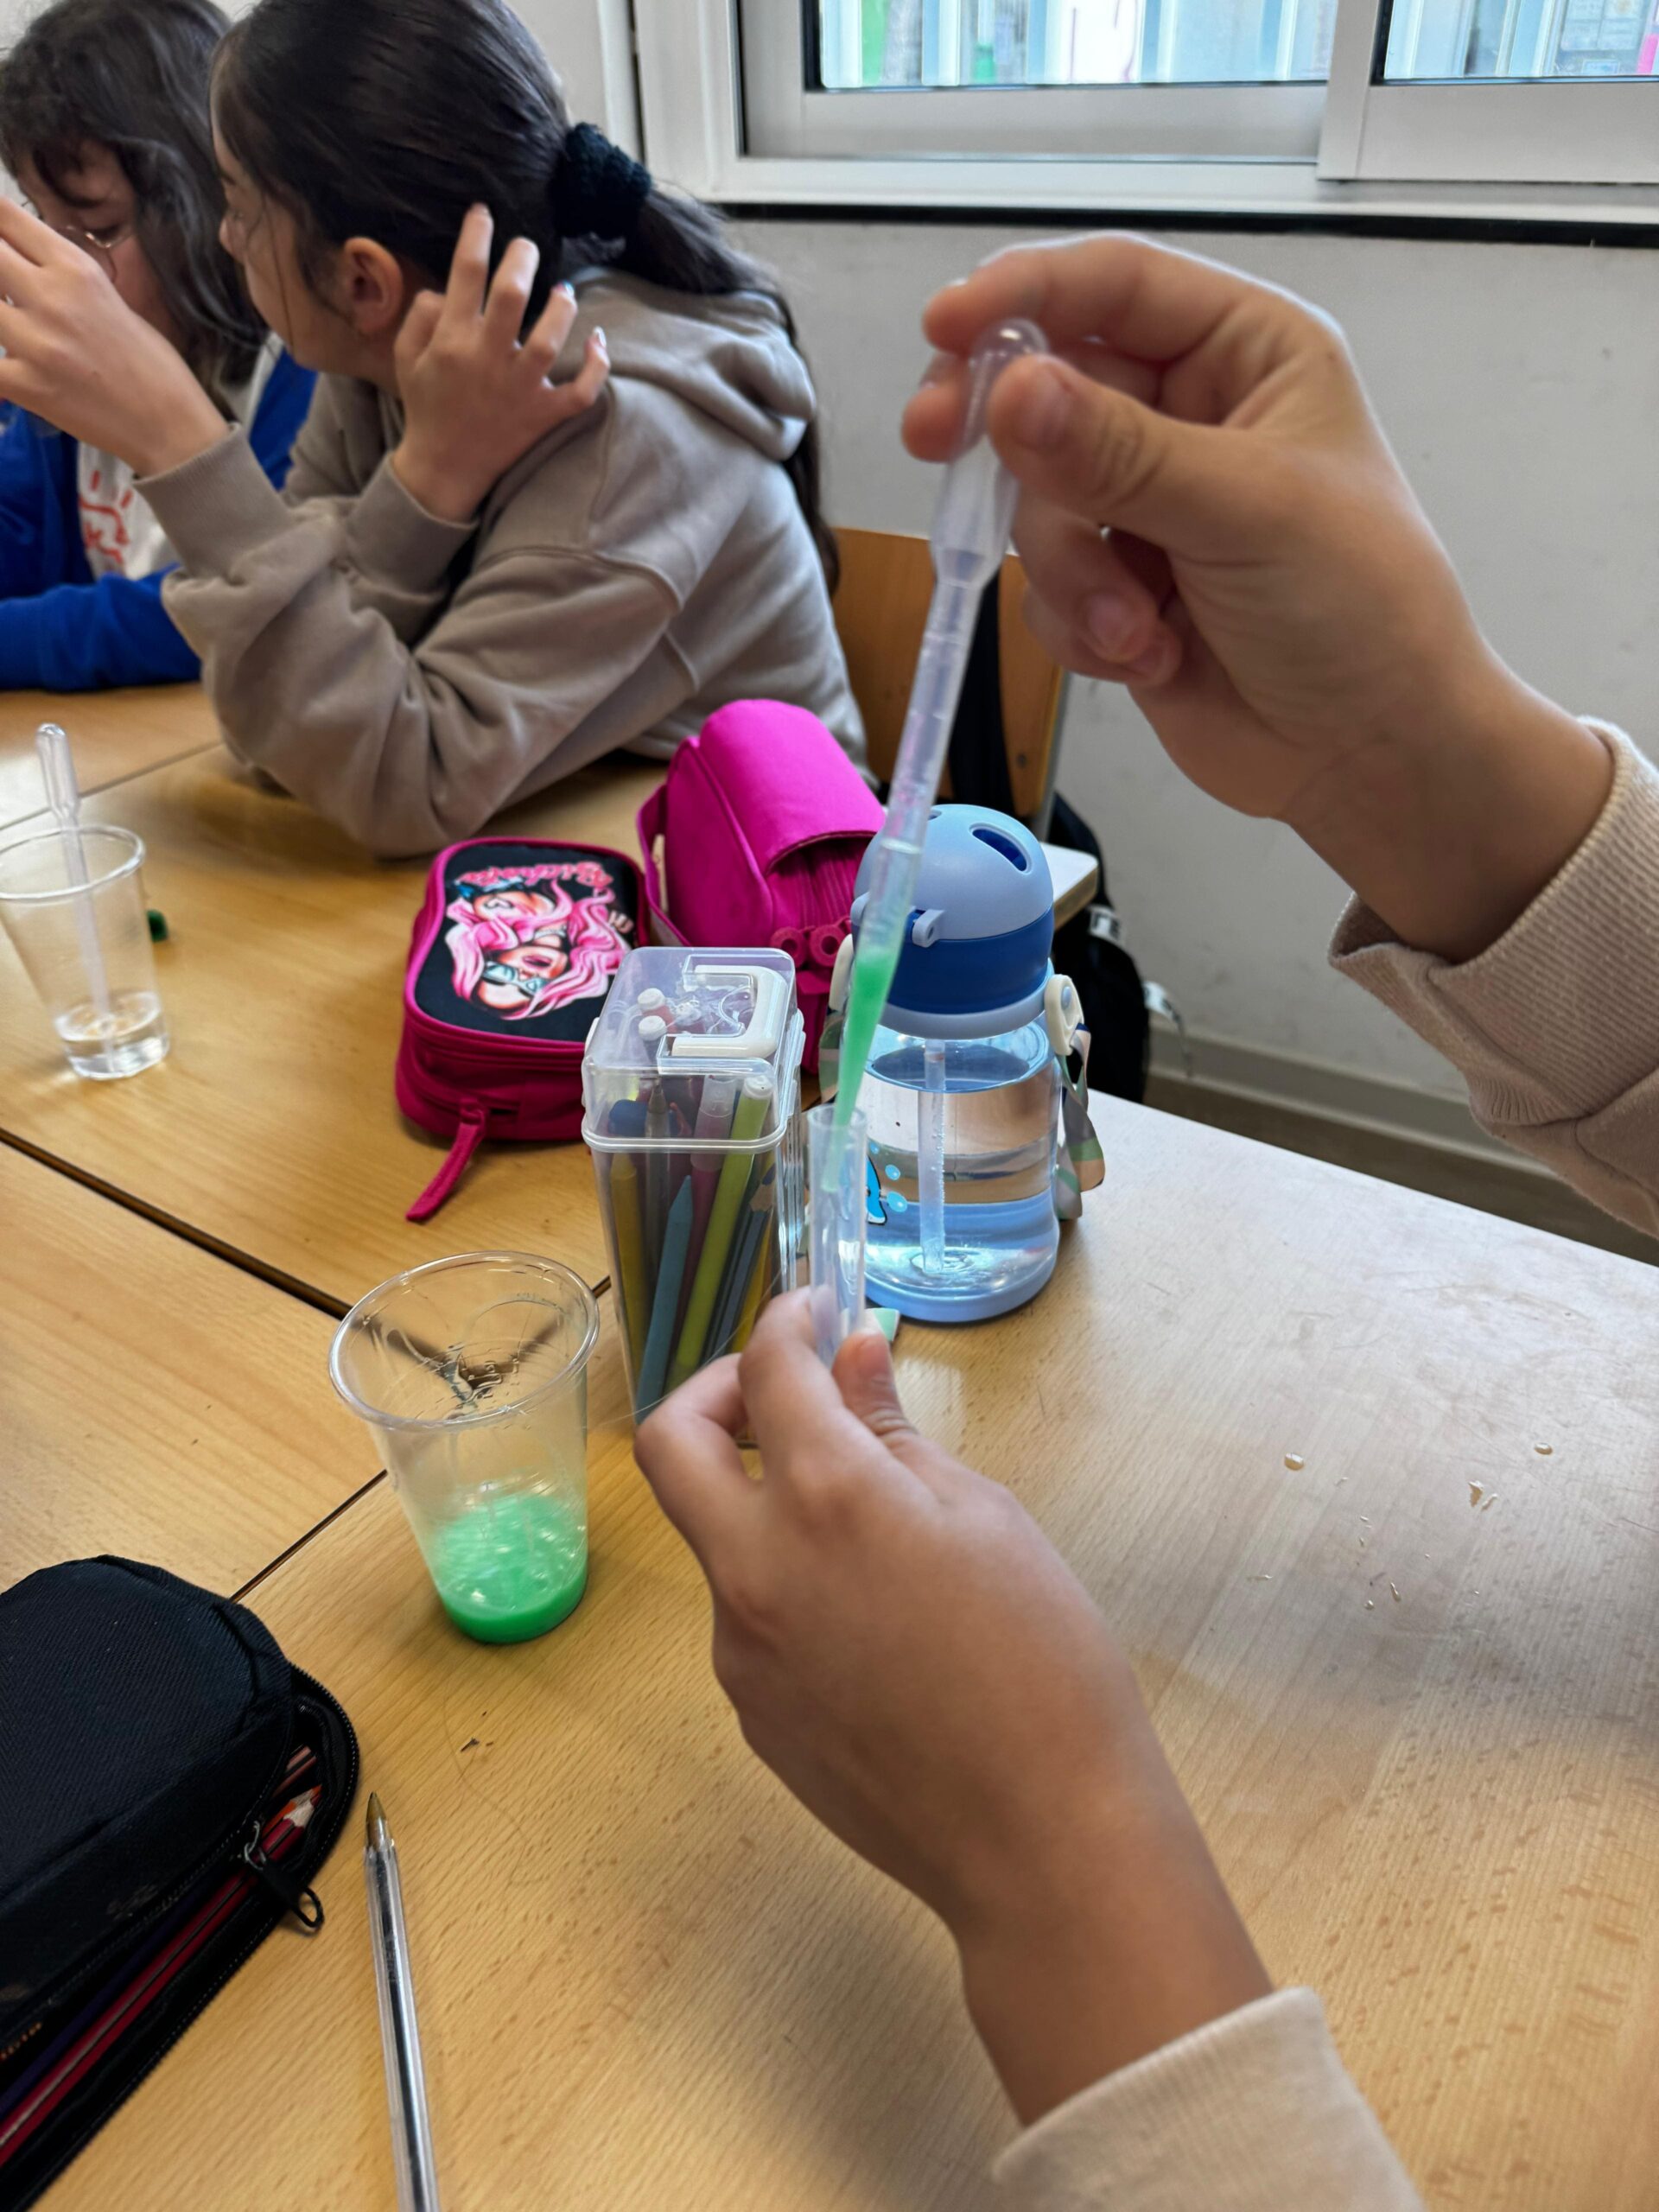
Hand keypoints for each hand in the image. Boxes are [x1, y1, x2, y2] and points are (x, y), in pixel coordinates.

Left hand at [0, 199, 223, 474]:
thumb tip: (16, 258)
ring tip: (13, 325)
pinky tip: (10, 365)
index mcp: (75, 268)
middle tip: (7, 288)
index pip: (4, 215)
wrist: (170, 425)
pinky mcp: (26, 385)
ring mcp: (35, 342)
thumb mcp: (107, 296)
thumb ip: (58, 275)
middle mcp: (51, 296)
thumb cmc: (150, 363)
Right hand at [391, 205, 610, 523]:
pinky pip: (580, 392)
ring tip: (563, 291)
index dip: (477, 234)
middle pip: (511, 295)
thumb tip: (446, 289)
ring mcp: (520, 390)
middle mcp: (488, 361)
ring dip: (561, 309)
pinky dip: (596, 367)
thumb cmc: (427, 407)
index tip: (484, 214)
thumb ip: (421, 316)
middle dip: (522, 259)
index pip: (465, 273)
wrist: (444, 469)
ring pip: (550, 340)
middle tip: (527, 247)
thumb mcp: (407, 359)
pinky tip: (598, 341)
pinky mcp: (544, 416)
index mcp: (452, 341)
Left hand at [636, 1294, 1268, 2124]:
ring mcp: (739, 1651)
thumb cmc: (1044, 1661)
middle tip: (779, 1388)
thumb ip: (894, 1433)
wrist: (1040, 1840)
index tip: (816, 1307)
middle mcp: (754, 1569)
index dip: (787, 1319)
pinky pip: (749, 1617)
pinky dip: (788, 1580)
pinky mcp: (751, 1714)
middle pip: (670, 1446)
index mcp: (825, 1500)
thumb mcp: (984, 1518)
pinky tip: (875, 1616)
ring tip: (871, 1524)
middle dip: (714, 1391)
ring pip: (718, 1540)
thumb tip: (850, 1359)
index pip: (769, 1370)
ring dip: (763, 1500)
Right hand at [904, 236, 1610, 961]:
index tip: (945, 330)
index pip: (1113, 285)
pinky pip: (1043, 583)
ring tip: (1135, 630)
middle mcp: (1188, 412)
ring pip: (1036, 498)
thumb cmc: (1358, 611)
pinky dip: (1079, 626)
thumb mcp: (1246, 513)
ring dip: (1072, 571)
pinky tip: (1146, 657)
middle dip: (1003, 433)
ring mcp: (1145, 503)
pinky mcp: (1115, 586)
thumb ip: (1120, 452)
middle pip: (1047, 383)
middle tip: (933, 444)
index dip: (1024, 294)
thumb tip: (1008, 391)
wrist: (1370, 757)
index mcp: (1246, 351)